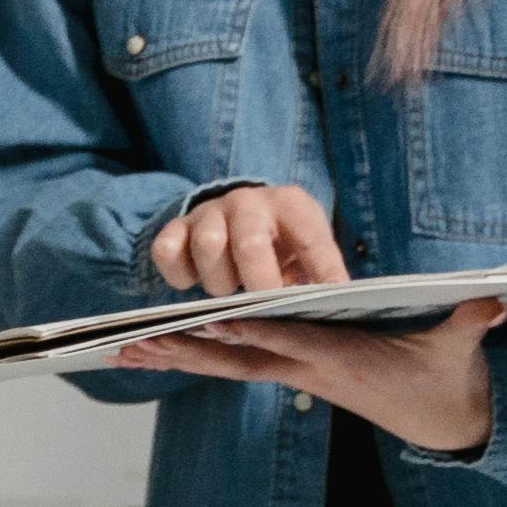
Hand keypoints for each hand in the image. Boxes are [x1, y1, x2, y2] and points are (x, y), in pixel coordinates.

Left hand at [116, 300, 506, 454]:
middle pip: (237, 359)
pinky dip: (190, 359)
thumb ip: (472, 321)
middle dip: (187, 349)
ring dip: (174, 358)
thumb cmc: (445, 374)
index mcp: (342, 359)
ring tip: (122, 349)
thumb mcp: (460, 346)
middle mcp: (307, 369)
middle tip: (135, 339)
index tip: (210, 321)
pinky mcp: (290, 374)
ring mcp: (294, 375)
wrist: (441, 420)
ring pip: (224, 367)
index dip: (250, 332)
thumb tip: (496, 300)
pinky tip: (150, 355)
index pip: (289, 342)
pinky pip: (230, 368)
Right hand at [147, 181, 350, 291]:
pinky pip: (166, 253)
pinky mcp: (175, 227)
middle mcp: (248, 201)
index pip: (310, 238)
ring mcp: (208, 212)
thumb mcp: (306, 251)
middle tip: (263, 305)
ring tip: (228, 292)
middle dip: (258, 283)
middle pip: (249, 242)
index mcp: (290, 205)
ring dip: (218, 282)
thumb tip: (340, 305)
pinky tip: (193, 284)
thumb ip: (321, 275)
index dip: (322, 271)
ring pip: (207, 247)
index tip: (329, 300)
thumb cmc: (280, 246)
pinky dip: (179, 277)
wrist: (237, 217)